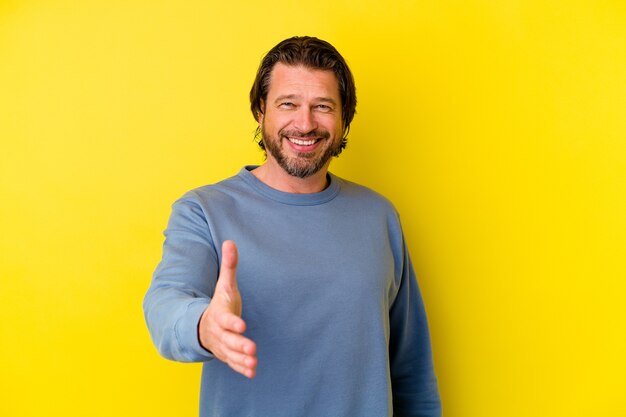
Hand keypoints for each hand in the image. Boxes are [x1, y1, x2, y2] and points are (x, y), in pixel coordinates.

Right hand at [199, 240, 256, 377]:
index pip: (225, 319)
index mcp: (219, 315)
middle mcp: (219, 332)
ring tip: (253, 362)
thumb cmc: (219, 304)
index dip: (233, 323)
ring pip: (231, 354)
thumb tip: (231, 241)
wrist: (203, 325)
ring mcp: (222, 345)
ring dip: (241, 359)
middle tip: (252, 348)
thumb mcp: (224, 285)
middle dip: (239, 345)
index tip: (243, 325)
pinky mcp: (227, 355)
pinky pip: (233, 363)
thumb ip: (229, 266)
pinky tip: (252, 372)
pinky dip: (241, 368)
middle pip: (228, 340)